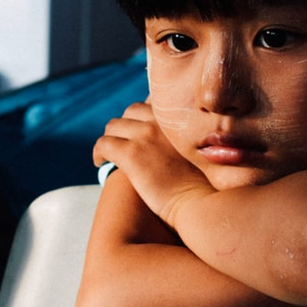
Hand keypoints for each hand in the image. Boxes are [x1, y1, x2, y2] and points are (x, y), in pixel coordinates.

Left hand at [93, 102, 211, 221]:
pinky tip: (101, 163)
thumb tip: (176, 143)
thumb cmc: (207, 186)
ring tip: (111, 154)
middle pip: (131, 111)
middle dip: (125, 126)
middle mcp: (162, 120)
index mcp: (179, 118)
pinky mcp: (130, 154)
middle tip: (124, 143)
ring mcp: (145, 135)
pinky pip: (103, 144)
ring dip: (111, 138)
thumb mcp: (204, 151)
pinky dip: (99, 153)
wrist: (202, 203)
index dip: (144, 117)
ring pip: (113, 127)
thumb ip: (191, 138)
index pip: (153, 103)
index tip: (141, 131)